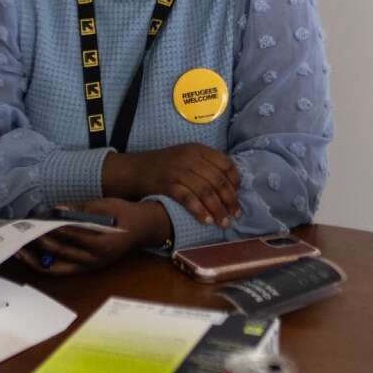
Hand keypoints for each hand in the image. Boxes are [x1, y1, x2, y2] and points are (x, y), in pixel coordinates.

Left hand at [16, 198, 169, 275]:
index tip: (36, 220)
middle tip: (22, 232)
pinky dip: (46, 265)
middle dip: (40, 242)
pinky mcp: (86, 268)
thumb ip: (80, 209)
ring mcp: (90, 266)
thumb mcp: (104, 205)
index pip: (71, 235)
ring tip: (19, 250)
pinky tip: (32, 257)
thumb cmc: (123, 213)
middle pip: (61, 252)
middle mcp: (94, 259)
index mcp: (101, 242)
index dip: (52, 227)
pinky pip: (62, 270)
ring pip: (58, 267)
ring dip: (37, 259)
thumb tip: (57, 210)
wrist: (143, 228)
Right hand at [103, 146, 241, 227]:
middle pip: (218, 180)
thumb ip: (206, 165)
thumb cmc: (164, 165)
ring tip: (223, 223)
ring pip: (206, 191)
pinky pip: (188, 199)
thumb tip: (231, 184)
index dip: (235, 181)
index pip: (226, 164)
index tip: (238, 195)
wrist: (134, 169)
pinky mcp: (167, 185)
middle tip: (236, 215)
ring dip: (217, 209)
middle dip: (230, 200)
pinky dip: (199, 211)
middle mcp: (190, 158)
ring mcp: (178, 171)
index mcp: (198, 149)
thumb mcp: (186, 156)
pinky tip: (206, 221)